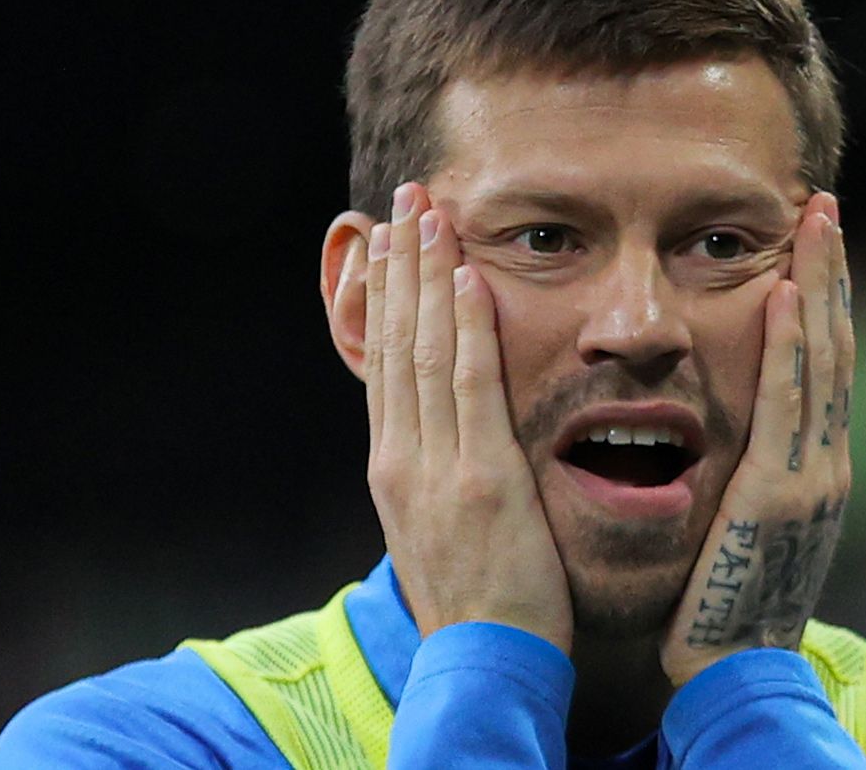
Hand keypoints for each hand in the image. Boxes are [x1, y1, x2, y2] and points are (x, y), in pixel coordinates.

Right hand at [364, 183, 573, 652]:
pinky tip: (466, 277)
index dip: (385, 300)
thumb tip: (444, 444)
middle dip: (398, 267)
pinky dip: (464, 328)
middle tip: (401, 200)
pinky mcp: (480, 479)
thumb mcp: (438, 531)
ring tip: (426, 213)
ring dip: (426, 276)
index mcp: (394, 469)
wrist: (480, 666)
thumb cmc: (476, 604)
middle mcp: (402, 459)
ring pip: (423, 351)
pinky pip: (469, 387)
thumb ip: (438, 477)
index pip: (385, 365)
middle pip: (395, 343)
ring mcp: (436, 467)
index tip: (387, 244)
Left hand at [659, 192, 852, 686]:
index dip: (823, 298)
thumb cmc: (725, 600)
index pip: (822, 363)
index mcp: (814, 465)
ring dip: (821, 286)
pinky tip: (786, 294)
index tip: (812, 241)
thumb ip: (749, 471)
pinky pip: (788, 405)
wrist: (734, 670)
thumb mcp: (746, 522)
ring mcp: (813, 475)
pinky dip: (792, 346)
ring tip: (815, 221)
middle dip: (831, 272)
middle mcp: (827, 461)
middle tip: (822, 204)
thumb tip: (731, 432)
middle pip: (834, 346)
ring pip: (823, 362)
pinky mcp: (782, 494)